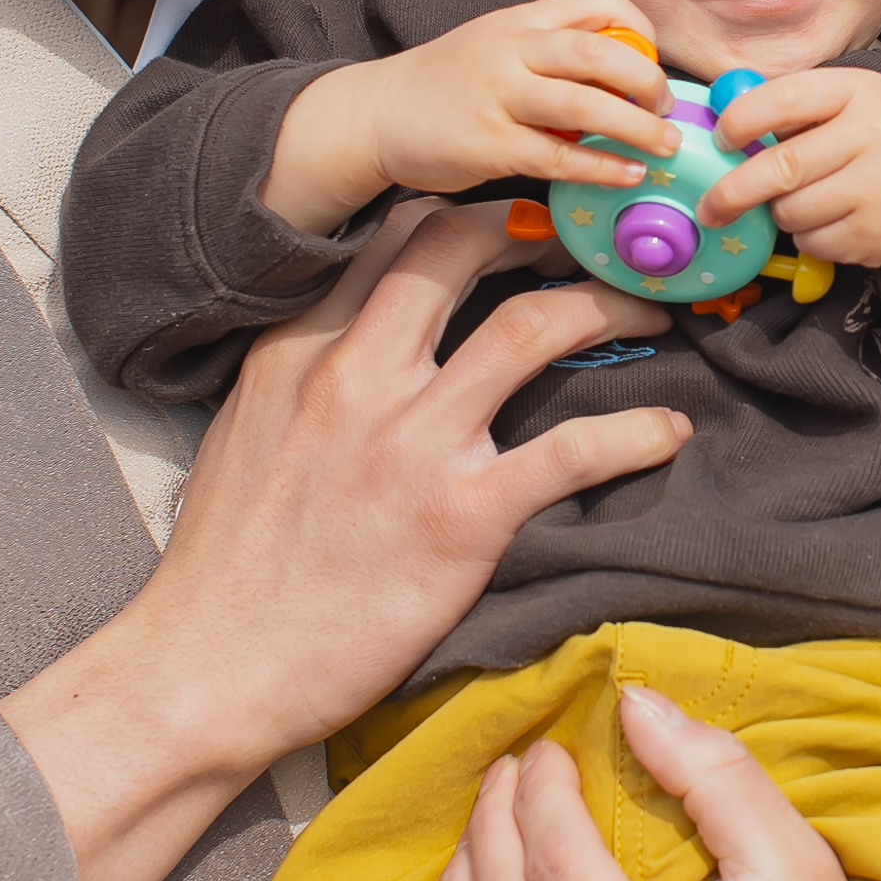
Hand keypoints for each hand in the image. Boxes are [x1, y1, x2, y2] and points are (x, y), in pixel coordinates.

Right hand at [2, 206, 684, 880]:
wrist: (211, 667)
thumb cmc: (230, 563)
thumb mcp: (248, 428)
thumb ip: (305, 369)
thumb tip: (359, 333)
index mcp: (299, 350)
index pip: (392, 239)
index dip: (466, 214)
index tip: (517, 221)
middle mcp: (357, 375)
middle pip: (463, 250)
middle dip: (541, 232)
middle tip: (591, 244)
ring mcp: (413, 443)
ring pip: (532, 328)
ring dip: (607, 309)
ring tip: (650, 312)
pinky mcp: (462, 516)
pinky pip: (574, 450)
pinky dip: (636, 433)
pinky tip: (670, 432)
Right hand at [263, 0, 676, 233]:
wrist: (376, 114)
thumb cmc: (447, 85)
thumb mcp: (498, 45)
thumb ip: (551, 51)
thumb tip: (624, 75)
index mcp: (521, 20)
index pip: (598, 3)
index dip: (641, 30)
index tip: (656, 61)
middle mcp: (512, 50)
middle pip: (601, 51)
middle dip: (648, 81)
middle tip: (667, 108)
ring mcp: (498, 95)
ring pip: (585, 104)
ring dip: (636, 128)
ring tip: (665, 146)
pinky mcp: (488, 144)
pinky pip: (558, 155)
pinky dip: (601, 167)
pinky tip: (627, 176)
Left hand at [694, 67, 880, 275]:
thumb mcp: (856, 103)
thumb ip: (798, 108)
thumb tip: (724, 124)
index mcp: (858, 90)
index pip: (781, 100)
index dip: (738, 122)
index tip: (721, 140)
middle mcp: (871, 134)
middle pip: (779, 168)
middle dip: (733, 192)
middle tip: (711, 206)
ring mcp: (877, 186)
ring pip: (790, 211)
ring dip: (782, 214)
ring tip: (808, 202)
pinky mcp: (876, 232)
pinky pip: (812, 242)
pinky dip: (809, 238)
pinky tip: (836, 221)